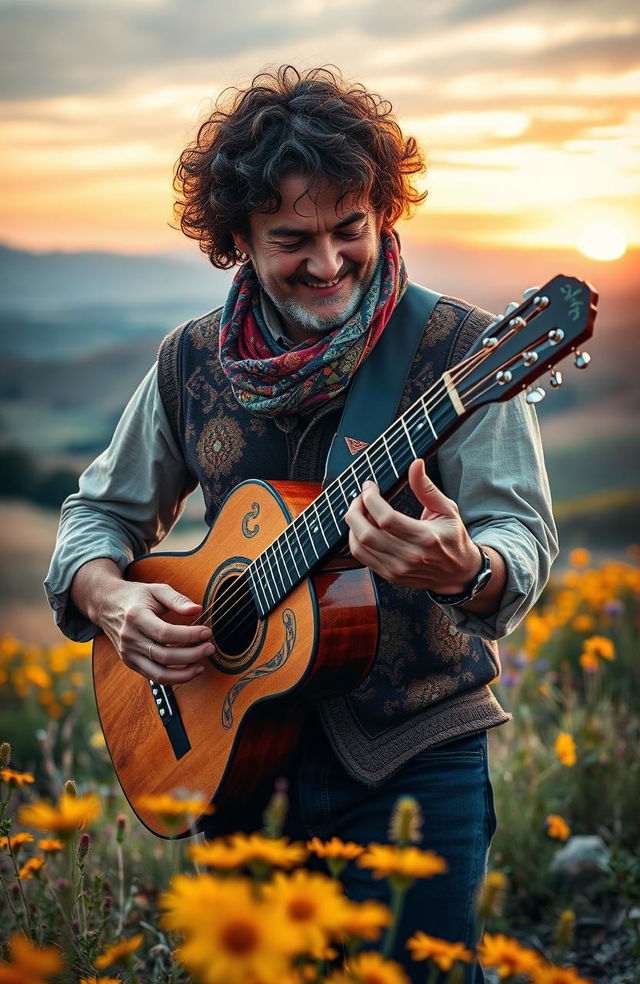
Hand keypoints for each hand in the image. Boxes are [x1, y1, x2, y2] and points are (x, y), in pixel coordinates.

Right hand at [99, 580, 214, 683]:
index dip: (189, 635)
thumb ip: (177, 599)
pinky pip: (153, 677)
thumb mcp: (156, 589)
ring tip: (202, 664)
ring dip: (184, 673)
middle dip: (192, 655)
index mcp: (136, 617)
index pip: (165, 633)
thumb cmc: (136, 596)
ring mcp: (128, 653)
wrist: (106, 605)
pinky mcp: (130, 662)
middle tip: (210, 647)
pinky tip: (189, 670)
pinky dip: (173, 678)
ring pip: (159, 673)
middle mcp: (129, 638)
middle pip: (164, 655)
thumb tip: (197, 610)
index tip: (207, 632)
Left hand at [344, 458, 480, 592]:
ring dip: (354, 525)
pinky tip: (363, 527)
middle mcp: (409, 556)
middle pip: (367, 534)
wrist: (458, 573)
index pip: (386, 518)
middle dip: (356, 510)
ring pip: (360, 546)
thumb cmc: (453, 538)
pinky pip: (362, 557)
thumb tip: (415, 464)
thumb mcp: (447, 509)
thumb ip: (427, 488)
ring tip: (360, 511)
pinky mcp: (390, 575)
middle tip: (360, 498)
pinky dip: (356, 540)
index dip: (371, 498)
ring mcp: (398, 568)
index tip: (369, 486)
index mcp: (425, 537)